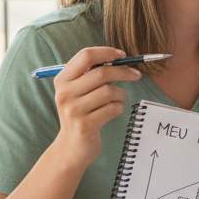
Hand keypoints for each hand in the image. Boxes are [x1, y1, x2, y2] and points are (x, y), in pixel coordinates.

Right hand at [52, 48, 141, 168]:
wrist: (72, 147)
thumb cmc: (82, 112)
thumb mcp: (79, 91)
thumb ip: (92, 73)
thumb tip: (119, 57)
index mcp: (62, 80)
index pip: (86, 56)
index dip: (107, 52)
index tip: (122, 55)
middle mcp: (64, 93)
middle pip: (101, 73)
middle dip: (124, 72)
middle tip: (136, 74)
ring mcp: (73, 110)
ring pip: (109, 91)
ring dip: (120, 94)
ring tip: (117, 100)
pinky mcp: (85, 125)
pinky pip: (113, 109)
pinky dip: (118, 108)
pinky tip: (112, 112)